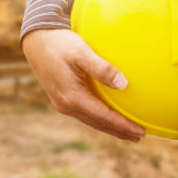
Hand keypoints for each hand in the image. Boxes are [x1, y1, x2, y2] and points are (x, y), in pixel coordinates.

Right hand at [22, 29, 144, 141]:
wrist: (36, 40)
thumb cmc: (59, 43)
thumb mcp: (81, 52)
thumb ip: (102, 69)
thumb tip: (124, 85)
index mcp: (72, 97)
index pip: (104, 117)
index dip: (123, 125)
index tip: (141, 131)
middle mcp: (66, 105)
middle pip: (98, 123)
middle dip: (119, 131)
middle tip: (139, 137)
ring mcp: (62, 103)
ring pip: (90, 120)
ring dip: (109, 127)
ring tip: (127, 132)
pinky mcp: (61, 98)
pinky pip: (84, 113)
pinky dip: (99, 118)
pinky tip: (106, 116)